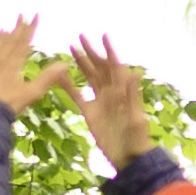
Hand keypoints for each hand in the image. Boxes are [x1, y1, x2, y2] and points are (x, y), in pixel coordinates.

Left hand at [0, 20, 62, 111]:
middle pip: (9, 42)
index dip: (30, 28)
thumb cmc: (9, 103)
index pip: (24, 41)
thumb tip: (65, 64)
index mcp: (13, 63)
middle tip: (20, 15)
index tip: (35, 15)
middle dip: (16, 29)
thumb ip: (48, 77)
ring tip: (2, 30)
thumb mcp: (32, 92)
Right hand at [75, 36, 152, 168]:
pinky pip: (77, 95)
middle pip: (99, 68)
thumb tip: (133, 73)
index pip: (115, 67)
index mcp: (123, 91)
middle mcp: (111, 93)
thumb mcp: (136, 117)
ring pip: (88, 77)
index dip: (110, 51)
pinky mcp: (89, 112)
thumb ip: (133, 96)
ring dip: (80, 63)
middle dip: (91, 52)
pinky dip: (68, 85)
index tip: (103, 36)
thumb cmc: (137, 139)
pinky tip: (59, 76)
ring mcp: (100, 101)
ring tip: (70, 49)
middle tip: (80, 37)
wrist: (128, 158)